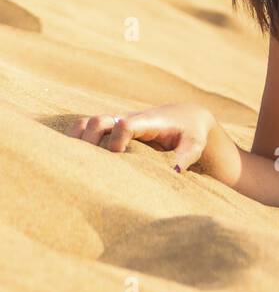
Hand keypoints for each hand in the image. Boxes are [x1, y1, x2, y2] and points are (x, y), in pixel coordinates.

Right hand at [69, 102, 215, 172]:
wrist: (187, 117)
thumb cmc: (191, 133)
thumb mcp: (194, 145)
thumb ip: (185, 157)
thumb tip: (173, 174)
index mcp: (148, 121)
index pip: (126, 124)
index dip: (117, 140)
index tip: (117, 157)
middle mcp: (129, 118)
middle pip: (99, 120)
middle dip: (89, 140)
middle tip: (88, 164)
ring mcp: (118, 122)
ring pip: (88, 123)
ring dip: (78, 139)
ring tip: (71, 161)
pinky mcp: (113, 129)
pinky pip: (88, 129)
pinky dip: (77, 140)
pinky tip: (72, 159)